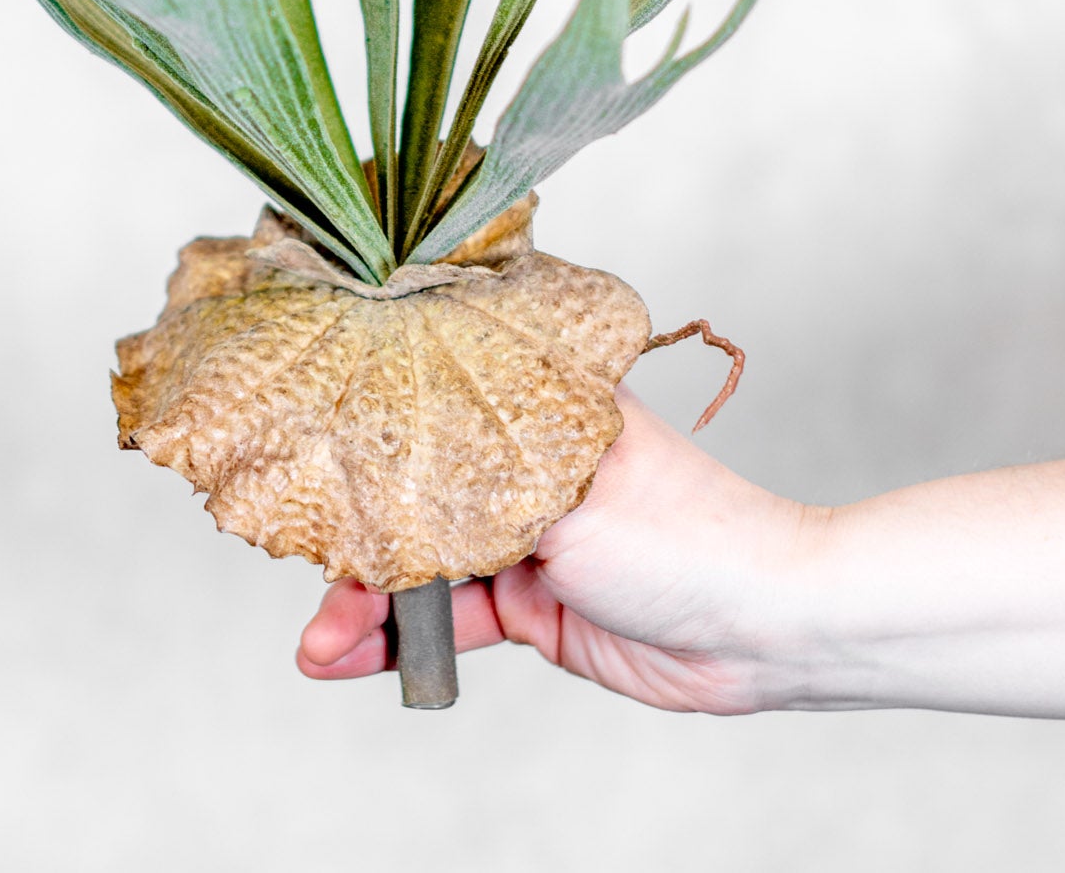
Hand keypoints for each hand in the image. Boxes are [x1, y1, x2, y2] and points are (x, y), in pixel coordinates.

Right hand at [296, 388, 820, 712]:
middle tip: (305, 571)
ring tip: (316, 642)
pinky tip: (346, 658)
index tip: (308, 457)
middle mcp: (523, 466)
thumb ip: (471, 494)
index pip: (431, 409)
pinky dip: (398, 642)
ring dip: (367, 605)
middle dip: (358, 538)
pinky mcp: (531, 605)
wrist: (759, 628)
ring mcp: (527, 537)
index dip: (368, 438)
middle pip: (418, 493)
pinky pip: (450, 621)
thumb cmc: (681, 530)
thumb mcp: (563, 497)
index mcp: (537, 407)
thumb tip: (384, 487)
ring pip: (425, 567)